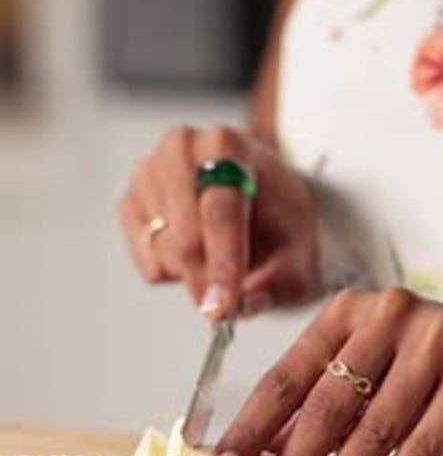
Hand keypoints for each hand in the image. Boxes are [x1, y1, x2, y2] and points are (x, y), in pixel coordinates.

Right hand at [118, 125, 320, 318]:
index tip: (223, 308)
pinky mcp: (129, 202)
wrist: (259, 197)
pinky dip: (173, 273)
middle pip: (184, 238)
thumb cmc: (279, 219)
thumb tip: (245, 303)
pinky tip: (195, 253)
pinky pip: (147, 262)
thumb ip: (279, 281)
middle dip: (206, 281)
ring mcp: (148, 173)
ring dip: (193, 275)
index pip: (219, 212)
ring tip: (219, 257)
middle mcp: (182, 149)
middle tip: (227, 304)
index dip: (223, 265)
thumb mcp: (299, 254)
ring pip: (163, 254)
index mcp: (229, 146)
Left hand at [208, 288, 442, 455]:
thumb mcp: (364, 377)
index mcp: (348, 311)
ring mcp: (434, 341)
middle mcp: (389, 315)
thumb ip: (315, 409)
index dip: (249, 429)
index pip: (285, 377)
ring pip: (372, 430)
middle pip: (325, 406)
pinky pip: (420, 446)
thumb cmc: (422, 370)